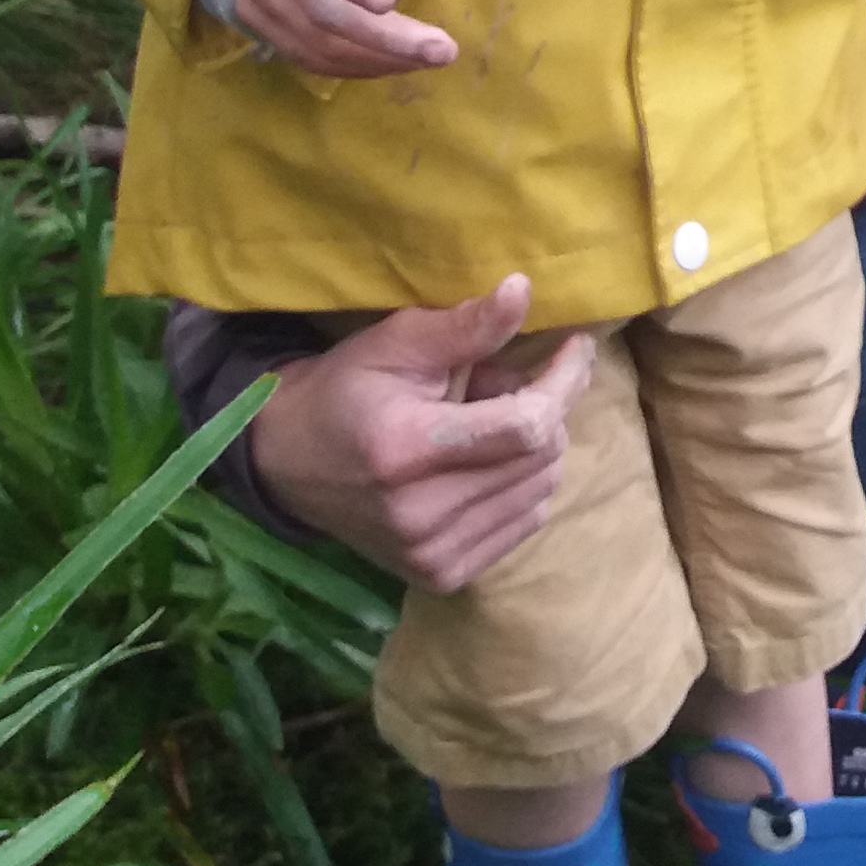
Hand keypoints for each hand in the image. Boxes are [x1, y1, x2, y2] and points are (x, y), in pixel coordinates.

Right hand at [236, 0, 481, 73]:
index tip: (389, 0)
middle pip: (322, 7)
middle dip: (385, 37)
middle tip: (442, 50)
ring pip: (314, 39)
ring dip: (375, 57)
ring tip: (429, 58)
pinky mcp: (258, 14)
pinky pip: (303, 52)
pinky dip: (350, 65)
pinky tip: (392, 61)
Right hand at [244, 277, 596, 593]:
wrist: (288, 463)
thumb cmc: (346, 389)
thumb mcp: (397, 342)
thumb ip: (465, 326)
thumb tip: (523, 290)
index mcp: (408, 450)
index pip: (526, 426)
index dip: (563, 382)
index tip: (576, 346)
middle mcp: (421, 514)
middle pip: (540, 459)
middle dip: (542, 407)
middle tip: (500, 382)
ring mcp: (432, 553)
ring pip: (541, 490)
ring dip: (532, 447)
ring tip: (484, 422)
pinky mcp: (441, 575)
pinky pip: (525, 522)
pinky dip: (521, 483)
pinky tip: (481, 461)